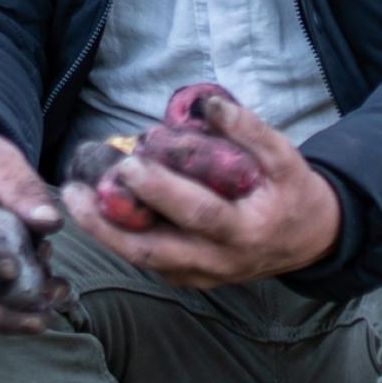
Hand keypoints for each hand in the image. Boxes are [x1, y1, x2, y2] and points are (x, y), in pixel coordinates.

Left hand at [60, 92, 341, 286]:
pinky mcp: (188, 278)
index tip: (132, 164)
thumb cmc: (292, 192)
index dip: (162, 192)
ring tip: (72, 197)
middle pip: (153, 251)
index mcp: (246, 232)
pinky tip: (95, 208)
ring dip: (103, 231)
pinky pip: (147, 260)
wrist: (309, 239)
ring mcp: (200, 275)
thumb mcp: (285, 157)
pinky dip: (118, 236)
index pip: (198, 215)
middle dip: (108, 225)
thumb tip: (206, 104)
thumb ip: (249, 130)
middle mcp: (219, 261)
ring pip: (142, 260)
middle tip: (75, 190)